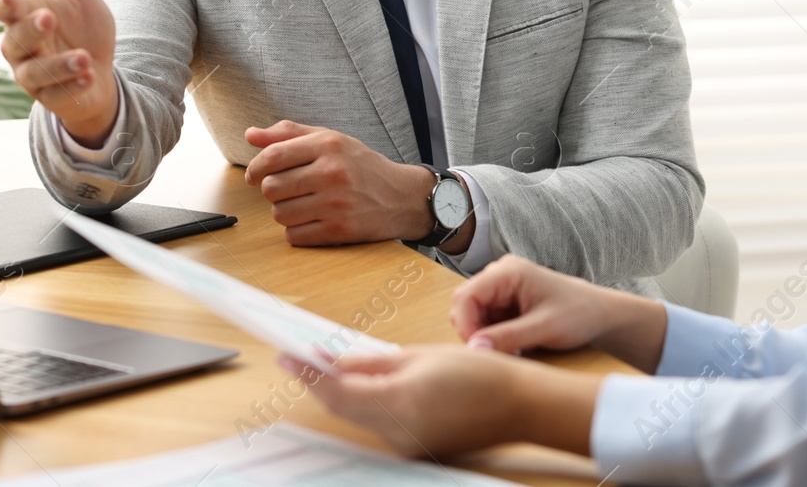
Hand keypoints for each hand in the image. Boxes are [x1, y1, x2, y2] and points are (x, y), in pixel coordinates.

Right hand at [0, 0, 118, 145]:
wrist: (101, 66)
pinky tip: (91, 74)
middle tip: (49, 17)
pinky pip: (58, 94)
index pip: (4, 10)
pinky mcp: (53, 97)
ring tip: (83, 57)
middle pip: (15, 41)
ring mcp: (34, 76)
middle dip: (31, 31)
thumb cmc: (80, 25)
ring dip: (58, 65)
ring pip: (34, 73)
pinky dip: (73, 85)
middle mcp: (21, 48)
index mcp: (22, 17)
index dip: (5, 5)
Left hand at [243, 122, 457, 246]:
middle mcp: (332, 172)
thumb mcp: (330, 140)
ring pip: (280, 214)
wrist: (402, 197)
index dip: (255, 168)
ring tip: (303, 205)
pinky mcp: (340, 230)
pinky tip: (312, 221)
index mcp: (328, 145)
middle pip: (271, 188)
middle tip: (288, 190)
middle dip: (273, 191)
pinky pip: (294, 236)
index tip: (254, 176)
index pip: (272, 156)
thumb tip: (250, 135)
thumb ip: (289, 135)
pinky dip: (297, 232)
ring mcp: (336, 203)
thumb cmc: (361, 166)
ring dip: (285, 212)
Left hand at [278, 347, 595, 457]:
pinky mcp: (416, 449)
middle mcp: (398, 432)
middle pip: (344, 407)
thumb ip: (375, 362)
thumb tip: (338, 361)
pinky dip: (368, 404)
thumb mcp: (421, 355)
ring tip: (329, 365)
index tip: (287, 357)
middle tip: (299, 357)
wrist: (520, 405)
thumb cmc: (480, 372)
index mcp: (399, 403)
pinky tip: (366, 384)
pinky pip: (381, 424)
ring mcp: (407, 446)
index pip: (338, 390)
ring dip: (343, 393)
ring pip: (361, 416)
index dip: (308, 373)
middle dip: (320, 383)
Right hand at [451, 254, 666, 371]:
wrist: (599, 315)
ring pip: (472, 314)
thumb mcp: (544, 329)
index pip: (466, 296)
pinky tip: (513, 345)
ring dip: (484, 335)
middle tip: (495, 354)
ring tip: (510, 350)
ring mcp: (500, 287)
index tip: (478, 352)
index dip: (466, 325)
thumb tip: (474, 350)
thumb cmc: (577, 315)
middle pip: (464, 304)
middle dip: (474, 331)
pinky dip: (493, 336)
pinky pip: (485, 320)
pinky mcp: (504, 301)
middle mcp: (499, 274)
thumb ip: (508, 338)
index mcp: (508, 271)